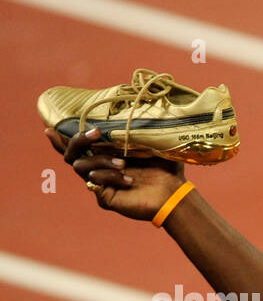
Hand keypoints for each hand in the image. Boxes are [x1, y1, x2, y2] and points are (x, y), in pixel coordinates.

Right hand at [44, 126, 185, 220]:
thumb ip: (137, 127)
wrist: (175, 195)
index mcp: (106, 154)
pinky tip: (128, 180)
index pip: (78, 146)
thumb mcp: (151, 143)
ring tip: (123, 163)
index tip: (49, 128)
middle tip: (95, 134)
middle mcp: (99, 168)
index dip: (60, 138)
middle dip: (77, 140)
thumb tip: (133, 103)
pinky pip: (94, 182)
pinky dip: (109, 177)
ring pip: (80, 166)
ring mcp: (100, 183)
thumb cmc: (166, 169)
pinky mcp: (104, 197)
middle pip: (70, 154)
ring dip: (100, 161)